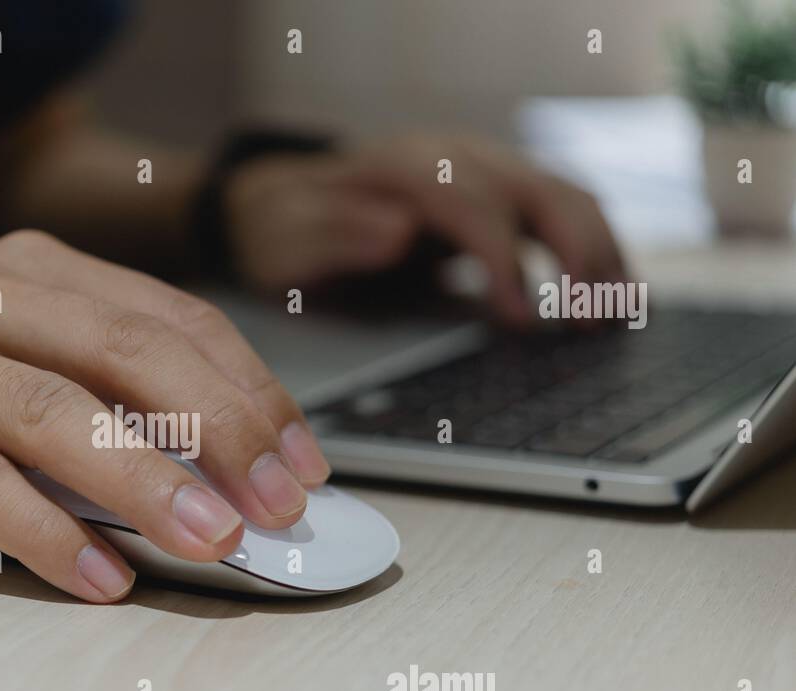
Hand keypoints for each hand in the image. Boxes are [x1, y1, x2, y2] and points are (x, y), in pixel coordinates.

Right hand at [0, 231, 331, 602]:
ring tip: (215, 540)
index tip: (302, 462)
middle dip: (222, 428)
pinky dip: (48, 533)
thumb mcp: (0, 370)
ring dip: (149, 482)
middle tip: (279, 503)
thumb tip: (214, 482)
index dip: (249, 391)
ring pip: (55, 415)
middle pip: (127, 352)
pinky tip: (102, 573)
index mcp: (27, 274)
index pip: (167, 320)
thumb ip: (96, 407)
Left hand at [222, 134, 626, 321]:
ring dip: (601, 250)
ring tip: (622, 314)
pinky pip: (563, 212)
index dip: (503, 259)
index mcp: (401, 168)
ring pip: (564, 195)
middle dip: (577, 251)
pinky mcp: (496, 197)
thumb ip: (334, 234)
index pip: (470, 203)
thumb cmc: (282, 229)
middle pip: (537, 188)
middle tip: (595, 320)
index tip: (523, 318)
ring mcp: (480, 172)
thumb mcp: (285, 237)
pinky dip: (595, 248)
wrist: (281, 205)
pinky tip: (612, 294)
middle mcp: (451, 158)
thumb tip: (400, 230)